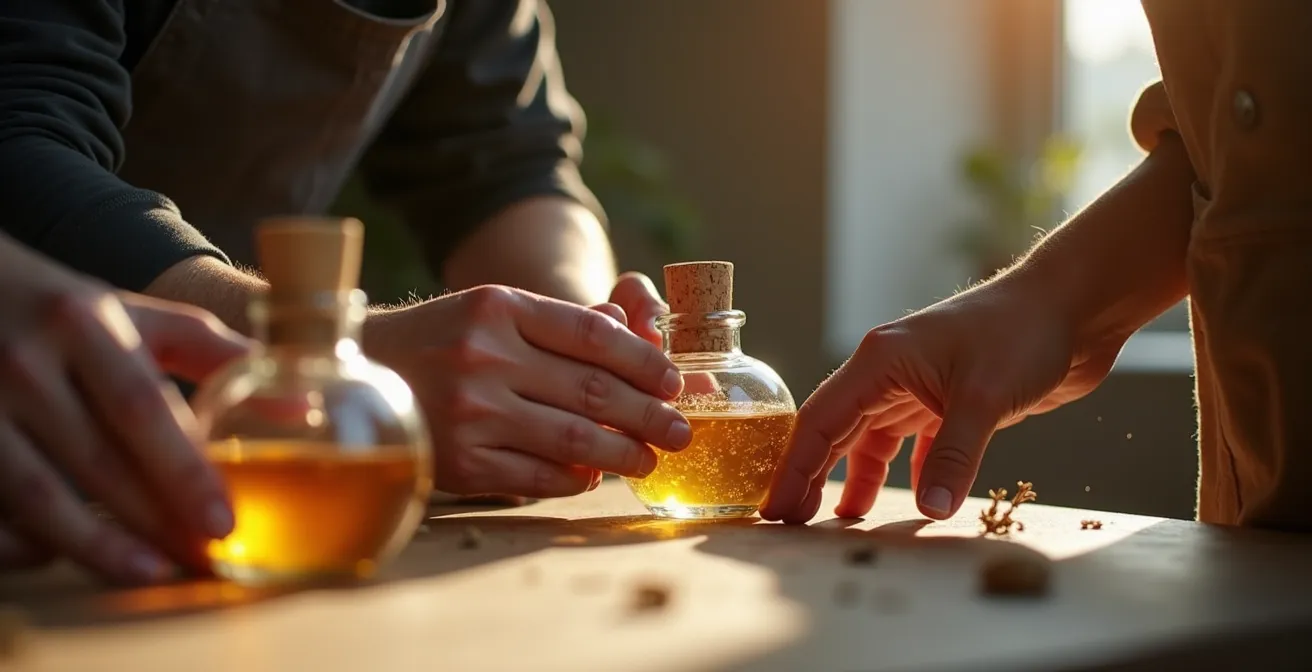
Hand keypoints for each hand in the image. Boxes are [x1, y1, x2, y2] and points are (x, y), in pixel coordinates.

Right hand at [0, 239, 249, 582]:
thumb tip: (304, 405)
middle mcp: (26, 363)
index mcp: (85, 322)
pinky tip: (64, 557)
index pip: (141, 406)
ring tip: (151, 572)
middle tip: (202, 560)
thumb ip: (219, 354)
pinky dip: (23, 541)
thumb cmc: (66, 309)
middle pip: (95, 461)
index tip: (222, 522)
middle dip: (153, 520)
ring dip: (94, 543)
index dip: (181, 470)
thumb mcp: (138, 313)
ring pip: (35, 494)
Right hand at [363, 285, 691, 498]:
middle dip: (649, 415)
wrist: (365, 373)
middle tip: (680, 430)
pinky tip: (595, 475)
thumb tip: (635, 335)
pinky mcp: (462, 461)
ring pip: (574, 438)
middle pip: (593, 390)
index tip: (674, 383)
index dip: (645, 362)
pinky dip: (576, 478)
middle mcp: (485, 356)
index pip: (594, 335)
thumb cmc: (445, 339)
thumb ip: (562, 323)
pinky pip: (539, 475)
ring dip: (623, 453)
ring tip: (649, 458)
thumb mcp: (495, 311)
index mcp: (499, 307)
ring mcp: (472, 412)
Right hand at [760, 282, 1126, 523]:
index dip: (795, 468)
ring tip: (845, 520)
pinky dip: (909, 472)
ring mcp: (921, 386)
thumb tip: (929, 510)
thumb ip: (953, 455)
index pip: (821, 420)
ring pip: (873, 438)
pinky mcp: (952, 401)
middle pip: (837, 431)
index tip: (776, 509)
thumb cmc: (1023, 331)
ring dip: (859, 477)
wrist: (1076, 306)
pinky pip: (915, 443)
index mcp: (880, 361)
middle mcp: (891, 372)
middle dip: (813, 477)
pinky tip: (912, 500)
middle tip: (794, 523)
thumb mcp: (985, 398)